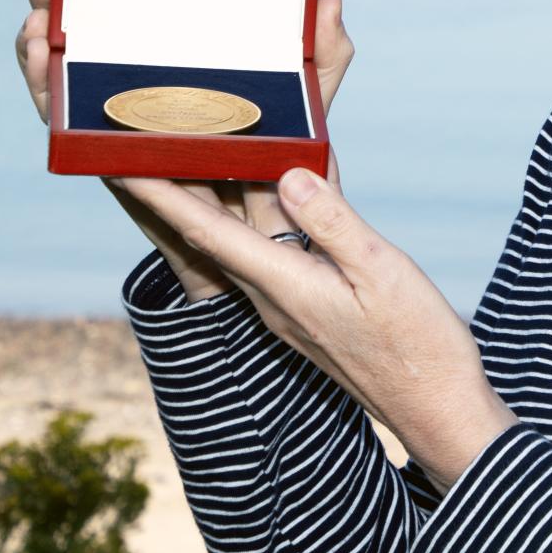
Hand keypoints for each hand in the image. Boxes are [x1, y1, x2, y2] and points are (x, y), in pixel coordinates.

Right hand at [15, 0, 357, 300]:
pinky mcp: (112, 160)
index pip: (126, 12)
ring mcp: (119, 123)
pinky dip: (48, 101)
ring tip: (36, 28)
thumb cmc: (281, 159)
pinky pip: (69, 130)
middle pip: (80, 38)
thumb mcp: (305, 99)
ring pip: (59, 81)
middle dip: (51, 4)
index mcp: (176, 63)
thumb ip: (323, 55)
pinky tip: (44, 77)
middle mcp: (136, 87)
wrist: (269, 237)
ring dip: (36, 52)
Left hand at [109, 158, 519, 492]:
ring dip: (215, 203)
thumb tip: (287, 175)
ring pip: (242, 243)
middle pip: (212, 234)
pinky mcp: (311, 312)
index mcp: (284, 286)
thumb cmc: (417, 344)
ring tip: (196, 159)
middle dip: (175, 190)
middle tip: (143, 143)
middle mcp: (274, 299)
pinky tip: (278, 196)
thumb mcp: (381, 271)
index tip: (115, 161)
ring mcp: (291, 309)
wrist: (437, 409)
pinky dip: (261, 220)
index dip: (158, 193)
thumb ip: (332, 221)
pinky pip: (273, 255)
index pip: (205, 231)